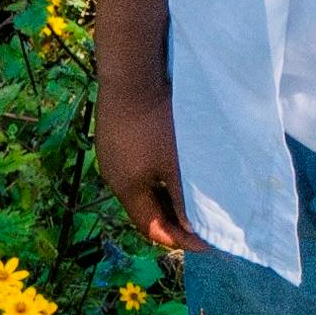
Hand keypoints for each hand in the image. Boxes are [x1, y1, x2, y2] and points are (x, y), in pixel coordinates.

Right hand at [99, 75, 189, 258]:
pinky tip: (171, 164)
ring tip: (190, 196)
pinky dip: (156, 176)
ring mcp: (110, 154)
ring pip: (140, 188)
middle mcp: (113, 176)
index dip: (179, 240)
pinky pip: (135, 167)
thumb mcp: (177, 164)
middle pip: (144, 209)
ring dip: (164, 196)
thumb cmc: (157, 121)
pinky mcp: (112, 136)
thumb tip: (193, 231)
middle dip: (173, 219)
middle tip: (201, 223)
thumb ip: (185, 200)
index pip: (151, 228)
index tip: (205, 243)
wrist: (131, 71)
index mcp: (126, 189)